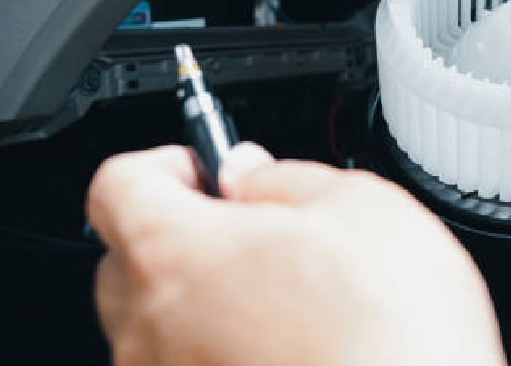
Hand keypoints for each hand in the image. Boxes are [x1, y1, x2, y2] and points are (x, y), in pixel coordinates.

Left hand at [87, 144, 506, 365]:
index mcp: (174, 255)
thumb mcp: (360, 206)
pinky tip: (292, 346)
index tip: (207, 168)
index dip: (167, 164)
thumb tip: (251, 173)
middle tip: (256, 230)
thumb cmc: (393, 337)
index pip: (117, 185)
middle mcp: (151, 332)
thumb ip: (283, 176)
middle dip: (183, 234)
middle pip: (128, 260)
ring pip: (161, 325)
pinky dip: (224, 351)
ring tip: (290, 298)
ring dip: (207, 300)